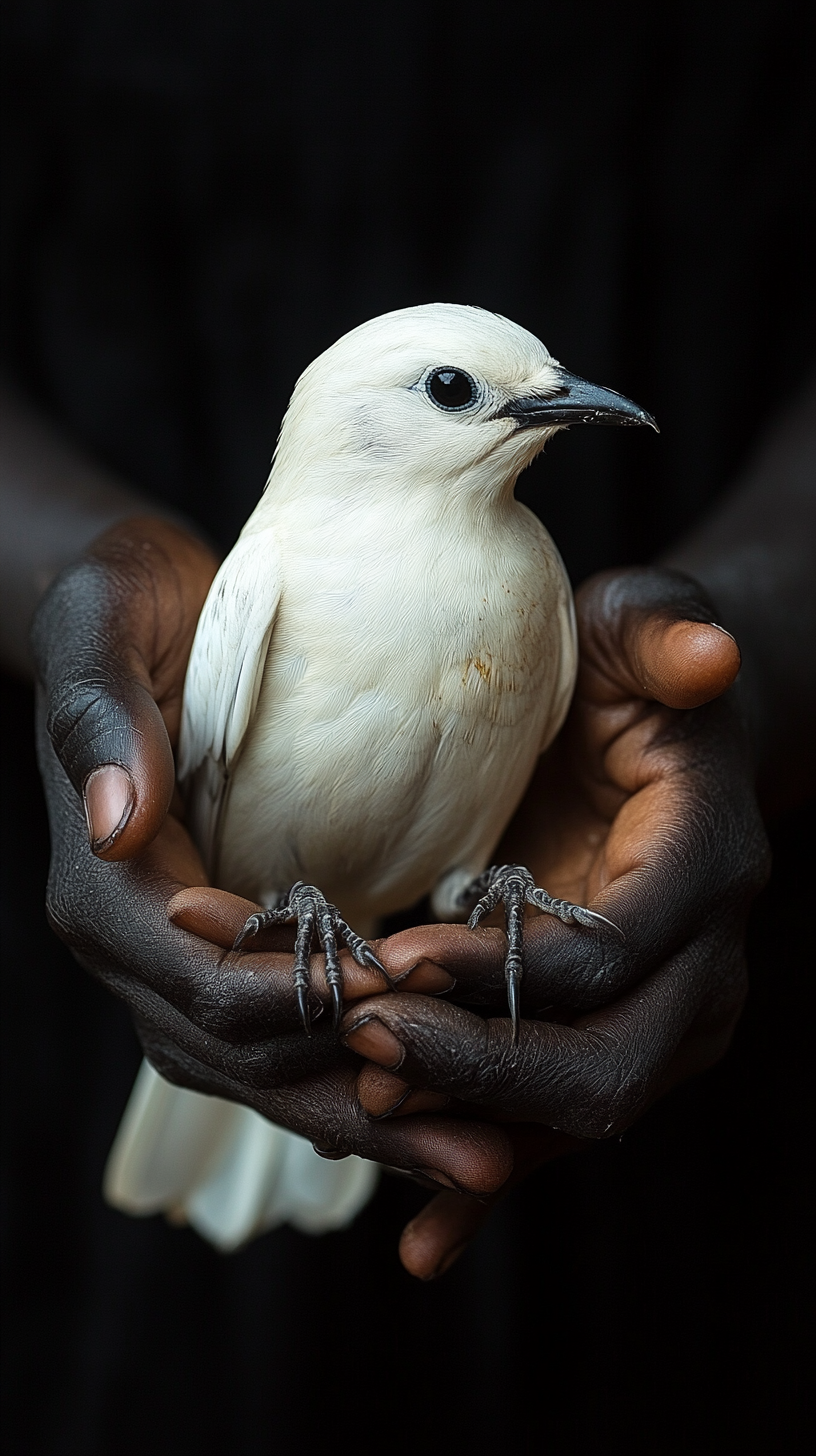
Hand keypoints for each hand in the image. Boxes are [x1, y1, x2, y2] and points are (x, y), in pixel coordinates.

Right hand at [32, 516, 512, 1196]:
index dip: (304, 1013)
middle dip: (358, 1103)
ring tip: (484, 1158)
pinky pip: (293, 1037)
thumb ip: (100, 717)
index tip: (409, 1017)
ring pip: (271, 1071)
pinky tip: (445, 1099)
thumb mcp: (103, 625)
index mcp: (103, 891)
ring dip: (374, 1119)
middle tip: (481, 1146)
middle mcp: (136, 947)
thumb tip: (119, 821)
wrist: (144, 608)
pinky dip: (363, 1075)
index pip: (202, 986)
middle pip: (244, 1059)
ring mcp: (180, 960)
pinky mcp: (231, 948)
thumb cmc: (126, 603)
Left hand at [343, 567, 770, 1275]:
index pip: (608, 954)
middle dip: (477, 1070)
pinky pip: (558, 1133)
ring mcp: (665, 1021)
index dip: (503, 973)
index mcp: (702, 870)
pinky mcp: (615, 1045)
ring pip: (577, 1116)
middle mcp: (701, 967)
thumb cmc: (630, 675)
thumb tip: (707, 654)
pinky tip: (422, 1246)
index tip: (394, 956)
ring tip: (355, 1107)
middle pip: (604, 1068)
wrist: (657, 741)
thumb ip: (665, 635)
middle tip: (356, 1040)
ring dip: (468, 1127)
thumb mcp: (642, 630)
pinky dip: (492, 1189)